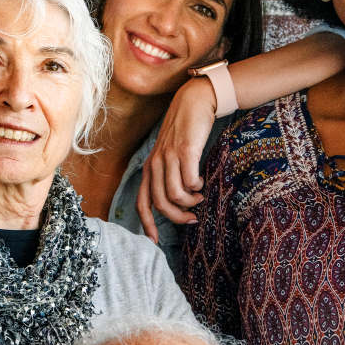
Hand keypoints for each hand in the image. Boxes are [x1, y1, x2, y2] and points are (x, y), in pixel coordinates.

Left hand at [137, 77, 219, 231]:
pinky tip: (202, 180)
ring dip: (190, 202)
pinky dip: (197, 186)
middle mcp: (155, 164)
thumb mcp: (170, 154)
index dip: (147, 225)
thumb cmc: (184, 131)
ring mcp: (169, 157)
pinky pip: (190, 181)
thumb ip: (169, 175)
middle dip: (178, 217)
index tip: (155, 242)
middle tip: (192, 218)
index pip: (141, 202)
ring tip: (199, 196)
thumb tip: (178, 202)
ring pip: (176, 195)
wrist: (195, 102)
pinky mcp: (185, 151)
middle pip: (161, 204)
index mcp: (149, 167)